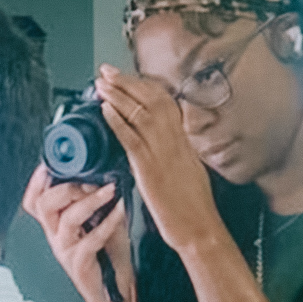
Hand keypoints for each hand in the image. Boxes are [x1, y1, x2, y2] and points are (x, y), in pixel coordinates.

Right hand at [22, 164, 133, 301]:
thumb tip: (107, 174)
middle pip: (44, 205)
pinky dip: (108, 222)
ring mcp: (66, 250)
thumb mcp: (99, 221)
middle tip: (90, 180)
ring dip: (89, 200)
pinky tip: (120, 210)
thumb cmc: (107, 256)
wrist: (111, 293)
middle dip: (66, 186)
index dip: (37, 181)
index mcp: (55, 225)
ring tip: (109, 190)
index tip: (49, 163)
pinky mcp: (80, 263)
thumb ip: (97, 201)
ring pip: (68, 219)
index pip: (34, 200)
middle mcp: (55, 236)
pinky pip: (91, 239)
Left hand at [94, 64, 222, 253]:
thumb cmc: (194, 208)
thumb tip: (163, 145)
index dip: (143, 86)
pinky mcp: (151, 170)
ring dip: (118, 96)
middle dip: (127, 83)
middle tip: (107, 71)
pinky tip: (105, 110)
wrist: (201, 230)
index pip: (165, 103)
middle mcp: (175, 143)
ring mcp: (163, 155)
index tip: (126, 77)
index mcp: (183, 142)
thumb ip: (175, 155)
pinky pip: (133, 139)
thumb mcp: (188, 172)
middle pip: (152, 101)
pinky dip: (118, 122)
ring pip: (141, 114)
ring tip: (101, 84)